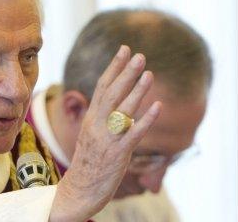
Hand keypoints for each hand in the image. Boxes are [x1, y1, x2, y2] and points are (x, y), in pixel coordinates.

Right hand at [49, 45, 161, 221]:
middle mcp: (97, 124)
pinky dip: (145, 120)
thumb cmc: (89, 160)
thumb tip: (120, 100)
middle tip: (140, 55)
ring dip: (136, 91)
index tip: (124, 49)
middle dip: (125, 73)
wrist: (79, 188)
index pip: (102, 86)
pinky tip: (158, 107)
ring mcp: (107, 138)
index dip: (114, 67)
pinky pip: (133, 134)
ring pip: (122, 110)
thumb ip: (103, 116)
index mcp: (91, 118)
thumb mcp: (91, 133)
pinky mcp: (118, 154)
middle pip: (111, 93)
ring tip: (149, 74)